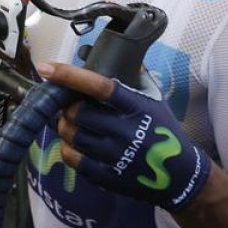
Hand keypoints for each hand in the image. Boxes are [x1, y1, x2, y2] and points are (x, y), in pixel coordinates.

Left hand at [38, 62, 210, 211]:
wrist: (181, 176)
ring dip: (65, 126)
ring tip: (72, 124)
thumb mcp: (154, 100)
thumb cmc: (164, 131)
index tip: (46, 67)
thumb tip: (116, 51)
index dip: (70, 75)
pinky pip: (71, 158)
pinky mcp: (107, 176)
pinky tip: (74, 144)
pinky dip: (67, 148)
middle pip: (76, 112)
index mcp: (136, 107)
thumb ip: (135, 76)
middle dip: (67, 107)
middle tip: (71, 107)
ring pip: (71, 134)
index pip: (99, 86)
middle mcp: (125, 130)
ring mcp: (115, 155)